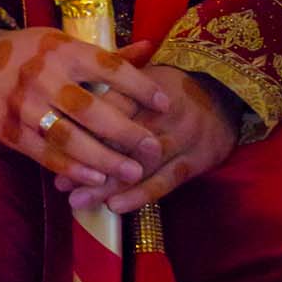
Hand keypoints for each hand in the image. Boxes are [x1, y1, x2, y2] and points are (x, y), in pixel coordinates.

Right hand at [0, 19, 168, 190]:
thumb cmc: (28, 52)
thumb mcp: (64, 43)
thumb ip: (108, 55)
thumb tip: (152, 47)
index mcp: (63, 50)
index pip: (109, 68)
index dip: (140, 87)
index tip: (165, 104)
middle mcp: (44, 76)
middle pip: (92, 109)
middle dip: (126, 132)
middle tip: (154, 148)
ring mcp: (24, 105)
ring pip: (69, 137)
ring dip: (103, 158)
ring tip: (131, 173)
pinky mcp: (9, 130)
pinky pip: (44, 153)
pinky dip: (71, 168)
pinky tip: (95, 178)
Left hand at [68, 66, 239, 214]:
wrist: (225, 91)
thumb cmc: (171, 86)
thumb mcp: (143, 74)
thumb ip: (110, 84)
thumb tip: (66, 98)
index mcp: (146, 88)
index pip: (110, 108)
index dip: (82, 129)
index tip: (55, 147)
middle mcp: (164, 113)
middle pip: (122, 141)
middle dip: (89, 164)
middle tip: (62, 184)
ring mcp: (183, 137)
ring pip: (141, 165)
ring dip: (108, 186)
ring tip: (78, 201)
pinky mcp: (197, 160)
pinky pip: (166, 181)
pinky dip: (140, 195)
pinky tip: (116, 206)